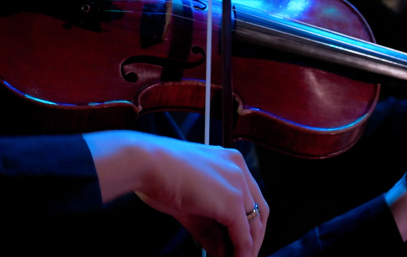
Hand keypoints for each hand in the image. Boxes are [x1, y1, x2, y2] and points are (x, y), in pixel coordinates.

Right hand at [85, 131, 266, 256]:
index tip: (243, 242)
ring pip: (255, 224)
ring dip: (249, 248)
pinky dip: (241, 252)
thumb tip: (221, 252)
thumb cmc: (159, 176)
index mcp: (230, 160)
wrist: (146, 164)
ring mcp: (238, 184)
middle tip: (244, 255)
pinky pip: (243, 235)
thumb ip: (210, 228)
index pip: (251, 197)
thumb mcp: (190, 204)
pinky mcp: (231, 202)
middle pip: (260, 210)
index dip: (250, 223)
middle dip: (255, 238)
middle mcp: (239, 168)